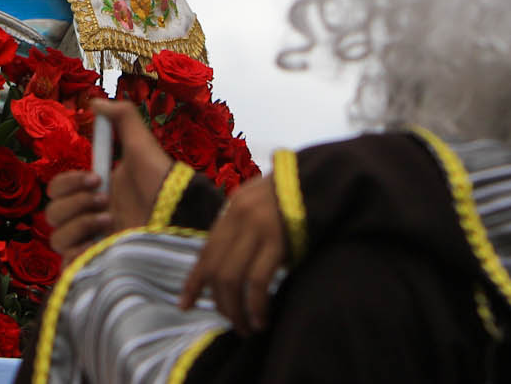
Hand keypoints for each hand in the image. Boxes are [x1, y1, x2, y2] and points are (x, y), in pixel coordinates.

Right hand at [43, 98, 174, 257]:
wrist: (179, 216)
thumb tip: (95, 102)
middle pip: (51, 213)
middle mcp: (88, 218)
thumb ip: (122, 116)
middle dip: (75, 202)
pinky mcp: (98, 265)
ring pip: (56, 237)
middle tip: (104, 199)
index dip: (69, 182)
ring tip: (110, 219)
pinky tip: (103, 242)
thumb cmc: (163, 182)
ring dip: (79, 224)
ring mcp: (92, 243)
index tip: (97, 177)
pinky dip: (78, 252)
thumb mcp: (142, 143)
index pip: (56, 189)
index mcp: (93, 192)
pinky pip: (66, 264)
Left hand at [178, 175, 285, 331]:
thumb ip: (244, 232)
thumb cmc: (296, 200)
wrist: (325, 181)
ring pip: (232, 278)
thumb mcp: (262, 208)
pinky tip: (262, 319)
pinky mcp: (278, 240)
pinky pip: (257, 280)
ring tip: (246, 329)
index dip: (193, 282)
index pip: (206, 252)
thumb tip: (231, 270)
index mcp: (232, 211)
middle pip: (216, 270)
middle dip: (220, 303)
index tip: (184, 305)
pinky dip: (256, 305)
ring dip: (236, 310)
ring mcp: (257, 228)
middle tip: (232, 324)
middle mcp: (238, 217)